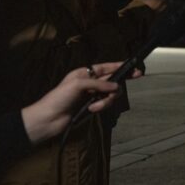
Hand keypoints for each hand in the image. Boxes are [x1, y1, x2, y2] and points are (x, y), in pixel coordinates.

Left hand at [21, 62, 142, 143]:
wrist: (48, 119)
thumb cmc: (57, 98)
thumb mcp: (78, 84)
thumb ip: (99, 83)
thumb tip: (116, 86)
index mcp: (84, 73)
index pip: (106, 67)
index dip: (119, 66)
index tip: (132, 67)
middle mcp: (89, 83)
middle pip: (111, 80)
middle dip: (118, 83)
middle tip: (135, 77)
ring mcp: (91, 96)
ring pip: (110, 94)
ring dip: (106, 100)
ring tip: (95, 106)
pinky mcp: (92, 107)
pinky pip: (105, 104)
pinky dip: (101, 106)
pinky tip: (92, 109)